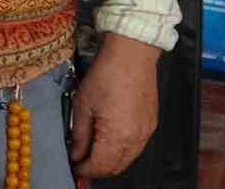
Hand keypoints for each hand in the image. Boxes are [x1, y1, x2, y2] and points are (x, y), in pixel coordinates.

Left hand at [69, 33, 160, 178]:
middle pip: (115, 167)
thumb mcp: (83, 105)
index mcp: (117, 136)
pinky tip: (111, 138)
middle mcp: (135, 139)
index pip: (99, 166)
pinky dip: (123, 149)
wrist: (131, 54)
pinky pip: (137, 146)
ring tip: (94, 150)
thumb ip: (79, 134)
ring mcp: (146, 132)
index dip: (84, 169)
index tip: (74, 167)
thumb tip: (75, 153)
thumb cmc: (106, 74)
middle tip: (82, 161)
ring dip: (111, 160)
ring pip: (128, 159)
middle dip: (97, 168)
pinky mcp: (151, 123)